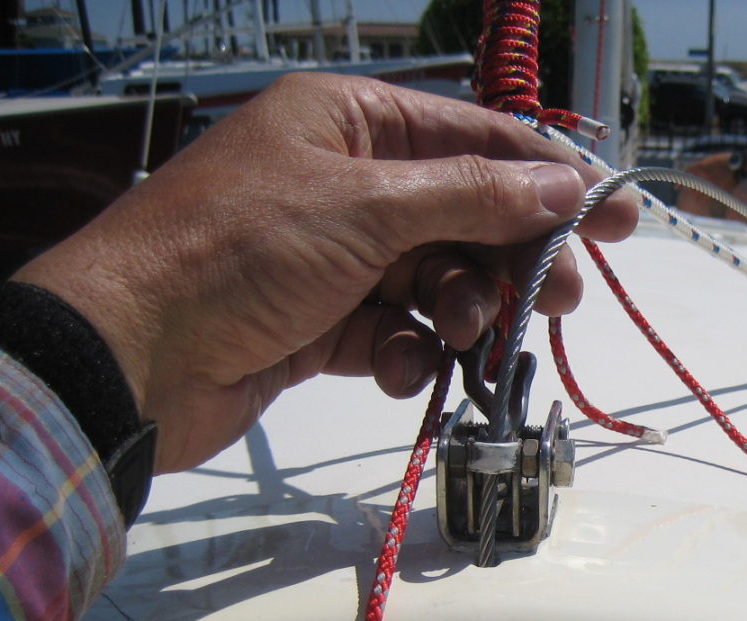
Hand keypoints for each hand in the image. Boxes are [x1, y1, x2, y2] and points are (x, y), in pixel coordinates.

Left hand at [14, 73, 637, 472]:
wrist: (131, 355)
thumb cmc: (240, 254)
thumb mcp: (367, 209)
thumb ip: (474, 197)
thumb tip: (566, 183)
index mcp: (349, 122)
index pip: (474, 137)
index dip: (549, 175)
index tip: (615, 217)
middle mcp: (346, 181)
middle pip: (465, 214)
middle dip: (512, 258)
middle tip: (564, 298)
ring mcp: (334, 256)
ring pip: (436, 281)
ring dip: (460, 314)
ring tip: (465, 340)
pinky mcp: (322, 324)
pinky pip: (397, 333)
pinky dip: (409, 354)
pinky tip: (401, 371)